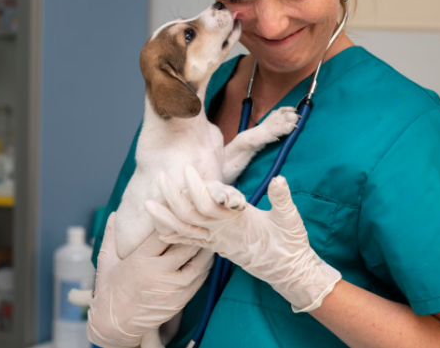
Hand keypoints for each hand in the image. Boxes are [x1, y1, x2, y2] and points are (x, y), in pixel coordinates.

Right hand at [87, 211, 213, 346]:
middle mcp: (157, 273)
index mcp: (139, 260)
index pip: (162, 233)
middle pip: (184, 245)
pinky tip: (206, 256)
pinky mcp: (179, 300)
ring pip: (197, 262)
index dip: (172, 220)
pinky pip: (199, 279)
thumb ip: (110, 236)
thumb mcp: (106, 262)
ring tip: (208, 235)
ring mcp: (171, 288)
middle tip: (201, 220)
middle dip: (193, 232)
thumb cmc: (109, 292)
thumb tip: (113, 214)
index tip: (178, 210)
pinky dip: (205, 266)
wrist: (114, 326)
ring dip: (204, 248)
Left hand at [145, 166, 341, 312]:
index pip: (209, 205)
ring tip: (148, 203)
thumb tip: (279, 179)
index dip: (196, 188)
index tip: (187, 169)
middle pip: (189, 216)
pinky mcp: (216, 247)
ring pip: (184, 231)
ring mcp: (217, 243)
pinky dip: (173, 235)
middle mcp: (222, 234)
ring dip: (165, 217)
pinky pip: (189, 243)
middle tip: (160, 177)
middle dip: (172, 197)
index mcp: (237, 223)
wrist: (288, 271)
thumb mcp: (291, 219)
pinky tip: (159, 229)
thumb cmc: (290, 243)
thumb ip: (282, 200)